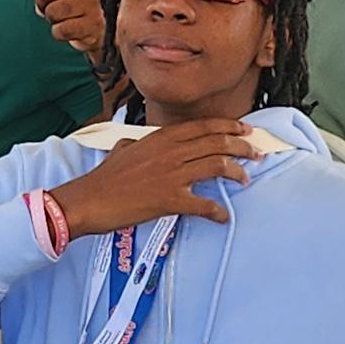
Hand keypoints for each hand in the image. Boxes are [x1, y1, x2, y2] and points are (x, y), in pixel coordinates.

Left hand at [31, 0, 103, 54]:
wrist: (104, 25)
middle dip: (44, 3)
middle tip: (60, 2)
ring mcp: (92, 3)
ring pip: (50, 12)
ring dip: (53, 18)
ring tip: (67, 15)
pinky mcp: (93, 25)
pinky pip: (59, 30)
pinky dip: (61, 32)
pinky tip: (73, 27)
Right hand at [50, 119, 260, 234]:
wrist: (89, 200)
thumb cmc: (104, 178)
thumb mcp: (121, 149)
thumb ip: (135, 144)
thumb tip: (134, 143)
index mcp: (160, 138)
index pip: (203, 126)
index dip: (228, 127)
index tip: (244, 130)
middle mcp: (170, 152)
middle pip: (215, 142)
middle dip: (241, 146)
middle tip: (255, 152)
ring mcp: (171, 175)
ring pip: (215, 166)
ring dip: (236, 171)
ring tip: (245, 178)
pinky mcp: (169, 200)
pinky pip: (202, 204)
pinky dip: (216, 211)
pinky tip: (222, 216)